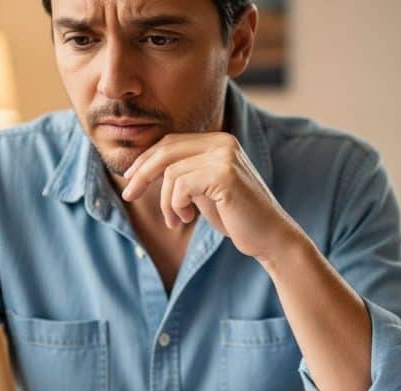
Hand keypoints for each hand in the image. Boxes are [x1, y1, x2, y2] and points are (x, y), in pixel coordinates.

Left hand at [121, 132, 303, 262]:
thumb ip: (184, 175)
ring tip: (176, 221)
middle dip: (141, 173)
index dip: (146, 160)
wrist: (270, 238)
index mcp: (220, 142)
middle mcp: (223, 142)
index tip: (131, 179)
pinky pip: (180, 185)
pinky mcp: (224, 174)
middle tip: (130, 195)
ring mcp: (225, 156)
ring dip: (166, 202)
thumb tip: (144, 168)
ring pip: (171, 172)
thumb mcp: (204, 191)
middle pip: (166, 150)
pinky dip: (176, 205)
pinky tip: (187, 219)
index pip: (171, 143)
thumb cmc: (237, 218)